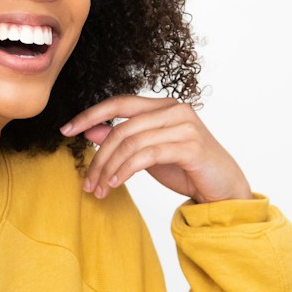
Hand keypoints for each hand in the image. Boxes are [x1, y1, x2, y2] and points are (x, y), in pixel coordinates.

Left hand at [60, 95, 251, 202]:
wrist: (225, 189)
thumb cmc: (188, 170)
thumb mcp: (149, 154)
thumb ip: (124, 140)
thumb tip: (90, 131)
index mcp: (164, 106)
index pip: (119, 103)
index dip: (90, 115)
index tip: (66, 130)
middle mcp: (175, 110)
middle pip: (122, 128)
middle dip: (98, 156)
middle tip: (86, 181)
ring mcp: (184, 126)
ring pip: (131, 142)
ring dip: (109, 168)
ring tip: (99, 189)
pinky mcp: (189, 146)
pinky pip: (146, 155)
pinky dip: (125, 170)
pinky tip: (115, 184)